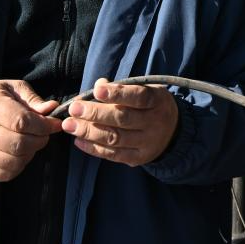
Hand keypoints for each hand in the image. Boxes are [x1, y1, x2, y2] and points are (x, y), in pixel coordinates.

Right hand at [0, 80, 61, 180]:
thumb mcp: (13, 89)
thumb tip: (52, 109)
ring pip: (13, 162)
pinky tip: (19, 154)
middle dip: (39, 140)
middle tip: (44, 134)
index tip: (55, 124)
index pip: (21, 122)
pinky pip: (4, 174)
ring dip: (30, 154)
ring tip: (31, 143)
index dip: (43, 126)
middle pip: (18, 144)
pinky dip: (18, 166)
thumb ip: (33, 99)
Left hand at [62, 79, 178, 165]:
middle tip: (74, 108)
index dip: (117, 94)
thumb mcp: (146, 90)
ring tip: (70, 125)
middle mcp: (154, 123)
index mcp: (158, 101)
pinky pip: (114, 155)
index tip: (97, 90)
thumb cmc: (152, 105)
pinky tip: (78, 141)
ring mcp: (147, 143)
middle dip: (95, 114)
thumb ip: (123, 87)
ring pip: (115, 138)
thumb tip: (99, 85)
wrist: (174, 132)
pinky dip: (94, 148)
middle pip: (122, 119)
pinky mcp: (138, 158)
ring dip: (89, 132)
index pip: (138, 97)